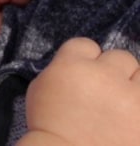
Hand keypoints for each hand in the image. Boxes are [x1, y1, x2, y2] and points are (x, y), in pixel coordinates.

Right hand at [19, 38, 139, 144]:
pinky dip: (137, 106)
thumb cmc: (49, 127)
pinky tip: (129, 118)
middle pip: (120, 57)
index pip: (87, 45)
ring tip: (124, 104)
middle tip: (107, 92)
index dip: (85, 60)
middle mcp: (105, 75)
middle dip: (114, 72)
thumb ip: (62, 69)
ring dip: (133, 86)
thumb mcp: (41, 88)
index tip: (83, 76)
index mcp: (73, 65)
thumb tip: (77, 65)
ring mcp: (130, 97)